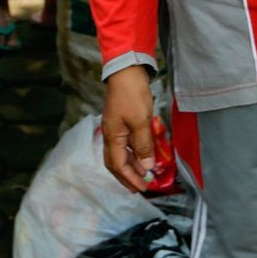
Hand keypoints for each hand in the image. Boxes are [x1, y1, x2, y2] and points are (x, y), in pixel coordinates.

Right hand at [102, 66, 156, 192]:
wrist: (126, 69)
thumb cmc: (131, 94)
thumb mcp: (141, 121)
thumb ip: (143, 145)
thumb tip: (146, 167)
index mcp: (112, 136)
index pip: (118, 165)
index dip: (130, 178)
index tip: (143, 187)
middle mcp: (110, 134)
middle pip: (115, 162)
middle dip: (127, 177)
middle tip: (140, 187)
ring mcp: (115, 127)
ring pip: (120, 153)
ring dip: (131, 166)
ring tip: (143, 174)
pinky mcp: (122, 120)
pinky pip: (125, 143)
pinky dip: (134, 152)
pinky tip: (143, 155)